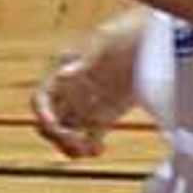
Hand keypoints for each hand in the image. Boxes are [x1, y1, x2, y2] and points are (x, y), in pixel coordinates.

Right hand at [32, 12, 148, 157]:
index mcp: (62, 75)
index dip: (43, 115)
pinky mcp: (104, 116)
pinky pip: (88, 136)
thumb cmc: (124, 40)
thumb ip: (83, 61)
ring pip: (67, 132)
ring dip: (71, 145)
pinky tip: (100, 151)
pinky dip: (90, 147)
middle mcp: (70, 92)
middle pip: (52, 120)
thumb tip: (63, 73)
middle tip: (77, 145)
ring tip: (87, 152)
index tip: (54, 129)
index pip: (41, 100)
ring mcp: (86, 105)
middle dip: (59, 136)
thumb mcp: (102, 48)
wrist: (152, 45)